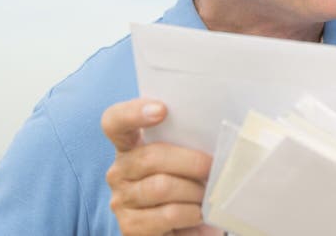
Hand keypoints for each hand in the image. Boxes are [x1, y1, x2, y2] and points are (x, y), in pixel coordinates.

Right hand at [102, 98, 221, 235]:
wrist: (183, 227)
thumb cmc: (187, 184)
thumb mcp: (185, 159)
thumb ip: (189, 142)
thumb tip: (220, 133)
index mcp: (130, 145)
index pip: (115, 122)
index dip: (133, 113)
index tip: (162, 110)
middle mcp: (119, 171)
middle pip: (151, 157)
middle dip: (191, 161)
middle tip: (213, 167)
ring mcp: (121, 200)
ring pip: (162, 187)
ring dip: (194, 190)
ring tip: (207, 194)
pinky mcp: (130, 227)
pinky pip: (168, 214)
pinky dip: (191, 213)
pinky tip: (199, 214)